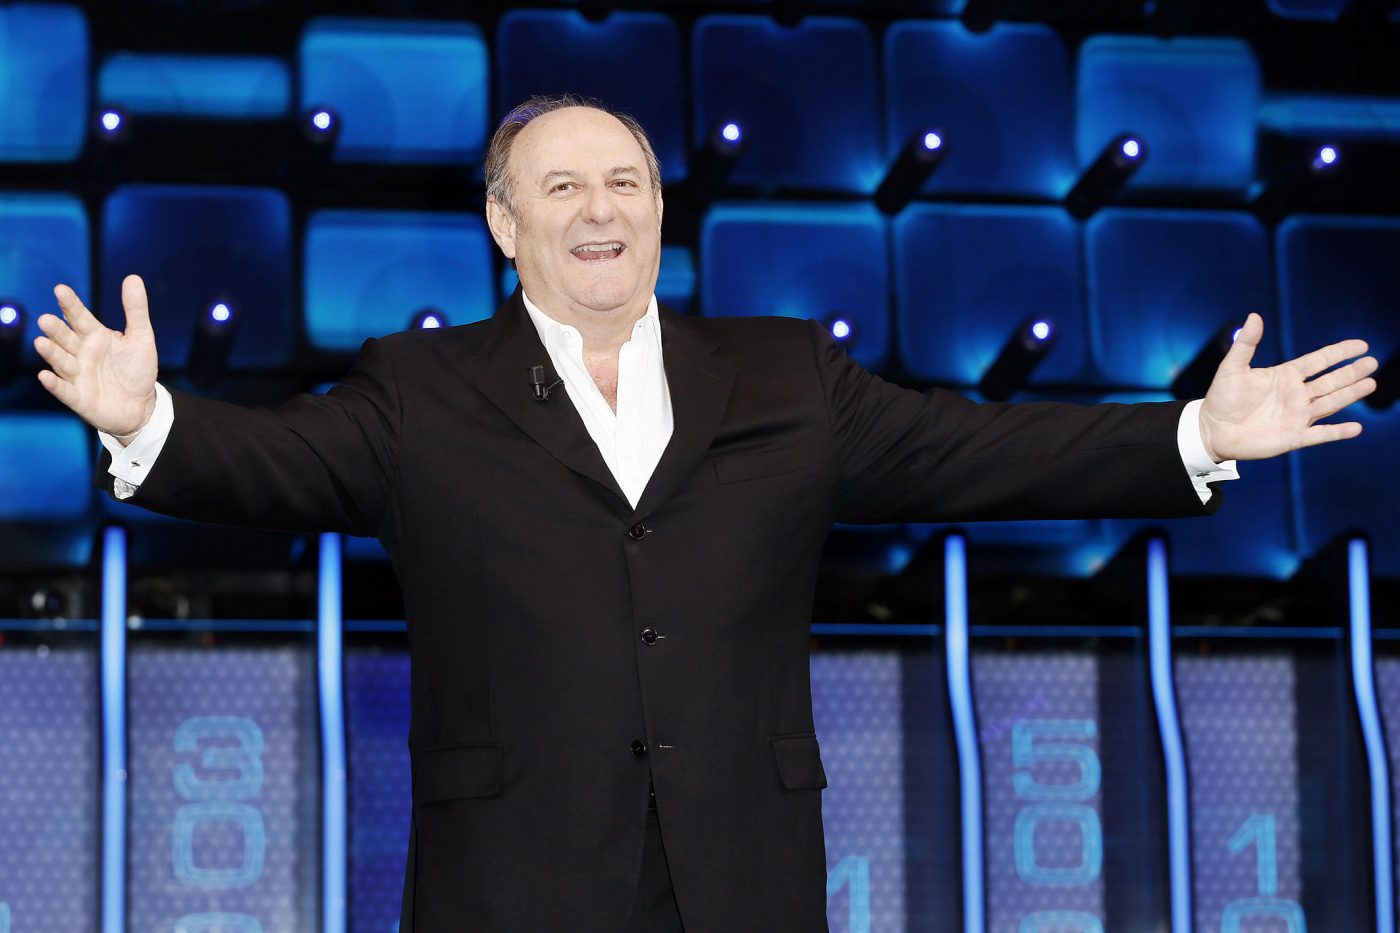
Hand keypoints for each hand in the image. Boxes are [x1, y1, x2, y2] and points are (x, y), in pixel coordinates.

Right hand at [35, 274, 158, 438]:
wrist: (142, 406)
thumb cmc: (137, 369)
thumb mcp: (141, 337)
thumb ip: (135, 310)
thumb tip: (133, 277)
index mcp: (94, 336)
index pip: (79, 317)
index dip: (70, 304)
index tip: (60, 289)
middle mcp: (81, 353)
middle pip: (66, 338)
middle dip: (56, 330)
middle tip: (46, 320)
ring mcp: (77, 375)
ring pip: (61, 362)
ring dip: (51, 353)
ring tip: (42, 342)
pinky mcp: (78, 397)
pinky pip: (64, 390)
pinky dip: (54, 384)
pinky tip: (44, 376)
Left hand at [1199, 312, 1376, 461]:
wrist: (1211, 430)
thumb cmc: (1221, 398)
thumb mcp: (1232, 367)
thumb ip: (1246, 344)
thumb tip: (1254, 316)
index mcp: (1285, 376)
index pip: (1319, 361)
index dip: (1339, 353)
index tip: (1361, 345)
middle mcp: (1296, 395)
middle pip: (1331, 381)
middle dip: (1352, 373)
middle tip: (1372, 363)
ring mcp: (1297, 416)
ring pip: (1331, 403)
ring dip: (1350, 394)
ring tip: (1370, 384)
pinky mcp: (1293, 437)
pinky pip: (1320, 435)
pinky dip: (1337, 432)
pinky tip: (1356, 428)